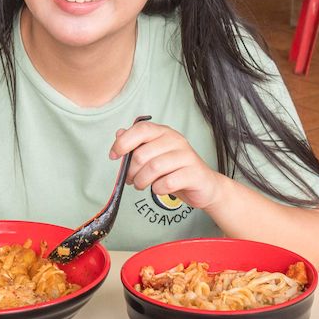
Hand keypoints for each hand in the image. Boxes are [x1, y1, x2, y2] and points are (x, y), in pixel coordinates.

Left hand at [109, 120, 224, 210]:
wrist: (204, 186)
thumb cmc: (176, 171)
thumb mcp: (154, 156)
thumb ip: (137, 145)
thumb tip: (119, 134)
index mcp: (164, 133)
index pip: (141, 129)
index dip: (123, 142)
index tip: (113, 156)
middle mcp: (176, 140)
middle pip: (142, 154)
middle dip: (131, 171)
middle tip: (131, 179)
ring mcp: (186, 156)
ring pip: (153, 168)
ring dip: (142, 181)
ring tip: (142, 185)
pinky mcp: (193, 173)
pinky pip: (167, 182)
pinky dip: (158, 189)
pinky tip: (160, 189)